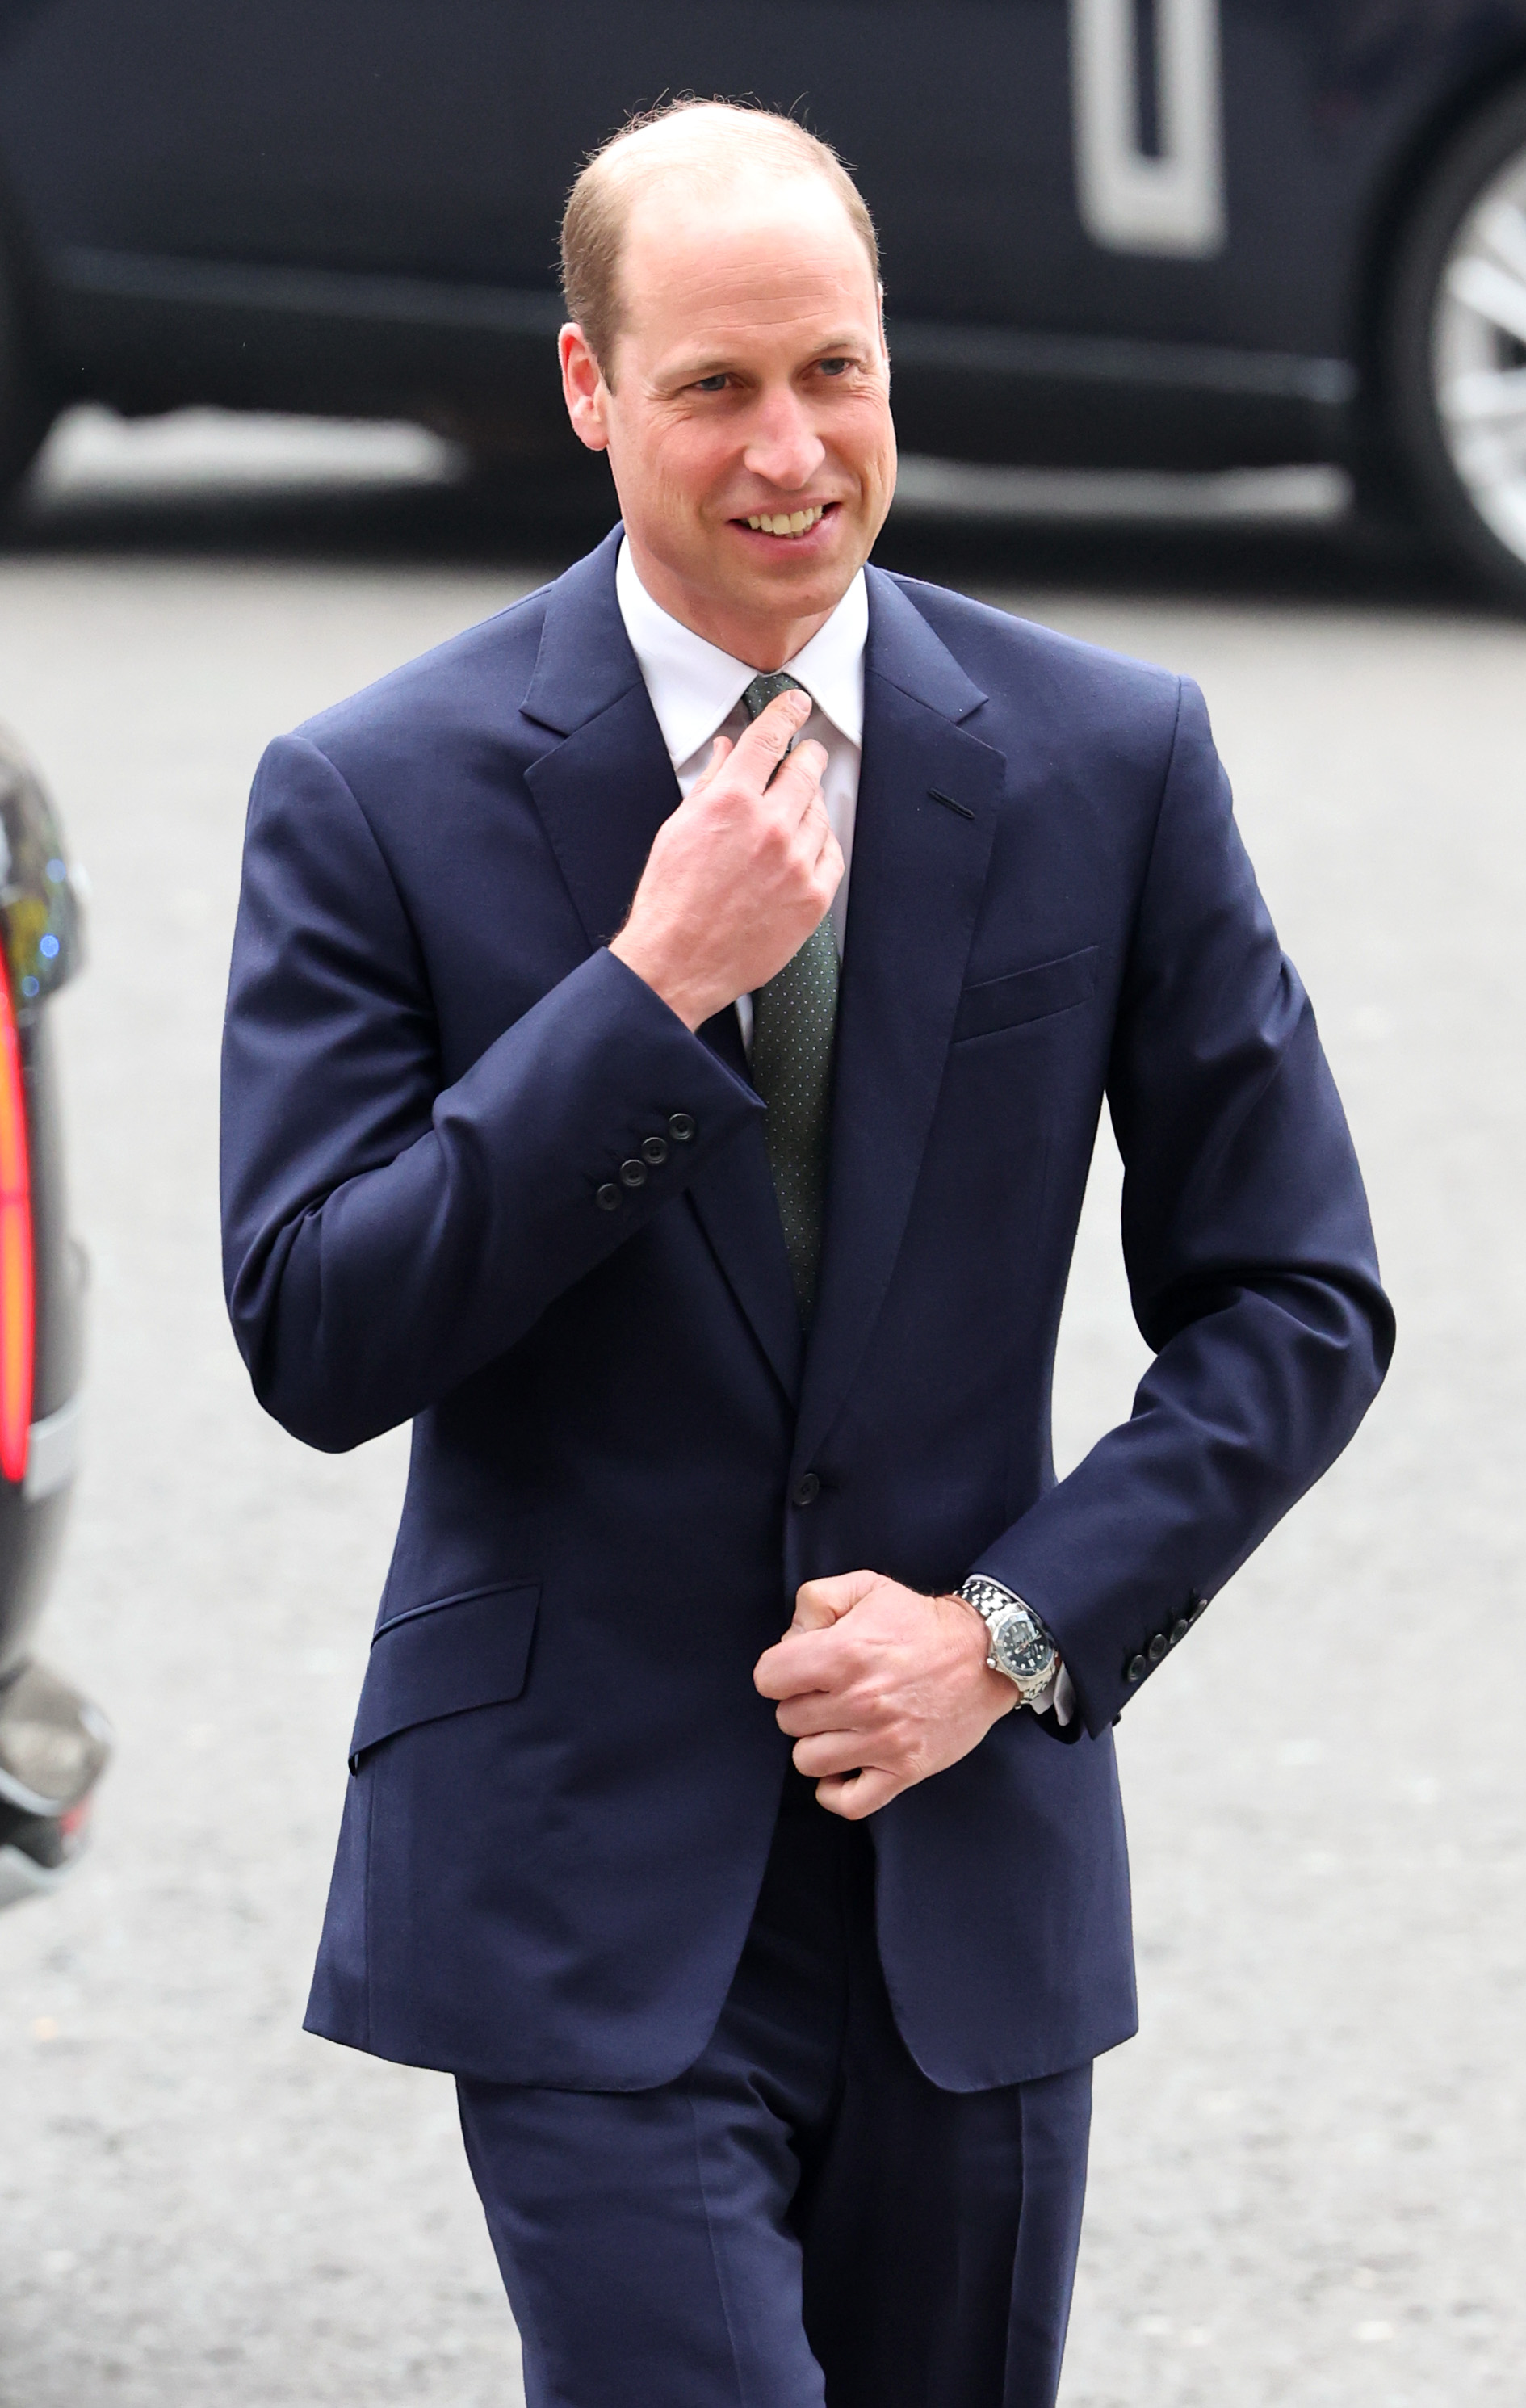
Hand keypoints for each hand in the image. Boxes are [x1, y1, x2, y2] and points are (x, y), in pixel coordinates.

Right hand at [610, 689, 841, 1029]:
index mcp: (731, 800)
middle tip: (802, 759)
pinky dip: (819, 845)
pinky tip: (800, 850)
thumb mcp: (679, 829)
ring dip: (807, 806)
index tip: (797, 703)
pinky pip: (831, 854)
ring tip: (787, 818)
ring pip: (819, 811)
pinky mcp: (813, 897)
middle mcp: (769, 826)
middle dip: (804, 758)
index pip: (769, 737)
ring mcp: (796, 862)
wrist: (679, 962)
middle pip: (806, 769)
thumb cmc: (671, 900)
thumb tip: (727, 751)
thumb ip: (710, 783)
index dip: (787, 712)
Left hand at [753, 1569, 1016, 1819]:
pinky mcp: (905, 1770)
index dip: (779, 1671)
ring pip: (808, 1760)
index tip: (800, 1669)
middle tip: (828, 1693)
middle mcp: (860, 1701)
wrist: (988, 1654)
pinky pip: (848, 1802)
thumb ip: (816, 1600)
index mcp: (844, 1653)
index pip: (767, 1679)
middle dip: (802, 1702)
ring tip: (839, 1725)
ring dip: (818, 1742)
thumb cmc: (923, 1622)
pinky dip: (837, 1790)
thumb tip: (790, 1640)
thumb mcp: (867, 1587)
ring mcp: (883, 1741)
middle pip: (787, 1719)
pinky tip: (845, 1766)